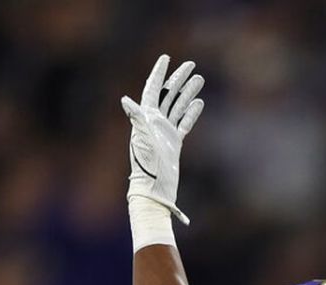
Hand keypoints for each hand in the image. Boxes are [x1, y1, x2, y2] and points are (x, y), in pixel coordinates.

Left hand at [121, 55, 203, 224]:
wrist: (154, 185)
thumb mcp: (141, 138)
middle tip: (191, 65)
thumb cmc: (146, 163)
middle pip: (169, 94)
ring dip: (188, 92)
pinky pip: (184, 123)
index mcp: (146, 117)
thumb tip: (125, 100)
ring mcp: (165, 131)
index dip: (159, 72)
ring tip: (200, 79)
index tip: (167, 58)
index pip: (153, 89)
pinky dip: (191, 113)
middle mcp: (155, 121)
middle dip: (179, 78)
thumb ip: (136, 118)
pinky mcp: (174, 141)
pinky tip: (199, 103)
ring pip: (178, 106)